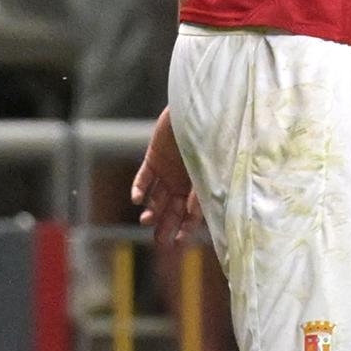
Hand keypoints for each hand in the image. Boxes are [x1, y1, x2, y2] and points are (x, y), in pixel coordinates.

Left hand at [132, 107, 202, 246]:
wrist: (198, 107)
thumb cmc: (212, 136)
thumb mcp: (213, 165)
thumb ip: (203, 189)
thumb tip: (194, 216)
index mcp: (201, 184)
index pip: (193, 213)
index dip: (186, 228)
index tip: (178, 243)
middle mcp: (184, 181)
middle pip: (172, 210)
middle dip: (166, 226)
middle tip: (159, 242)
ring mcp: (168, 170)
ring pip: (157, 198)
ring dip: (152, 211)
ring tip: (146, 220)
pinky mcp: (154, 158)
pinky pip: (144, 178)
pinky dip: (140, 189)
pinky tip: (137, 200)